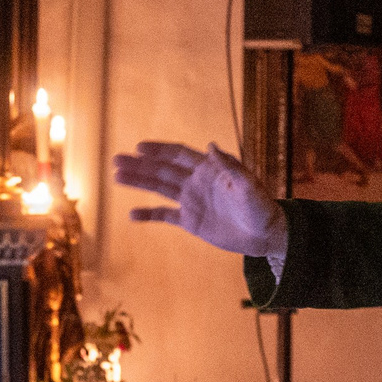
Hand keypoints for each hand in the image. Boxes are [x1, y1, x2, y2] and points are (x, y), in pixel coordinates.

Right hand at [113, 143, 287, 256]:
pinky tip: (132, 214)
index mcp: (208, 169)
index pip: (178, 154)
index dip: (159, 150)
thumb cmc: (261, 207)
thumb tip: (211, 145)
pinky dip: (148, 214)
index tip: (139, 147)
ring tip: (116, 176)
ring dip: (138, 182)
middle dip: (139, 165)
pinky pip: (165, 216)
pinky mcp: (190, 221)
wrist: (265, 235)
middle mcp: (196, 181)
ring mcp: (191, 201)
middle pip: (162, 169)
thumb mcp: (249, 185)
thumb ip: (231, 166)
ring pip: (159, 188)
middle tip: (116, 160)